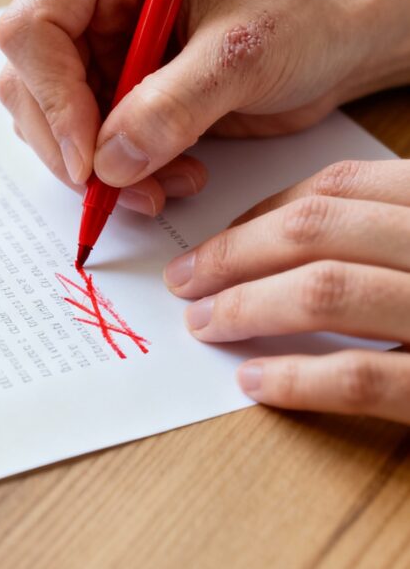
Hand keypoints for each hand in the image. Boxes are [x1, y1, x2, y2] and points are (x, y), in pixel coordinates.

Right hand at [0, 0, 409, 212]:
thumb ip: (174, 106)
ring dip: (101, 172)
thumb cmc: (298, 18)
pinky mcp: (115, 96)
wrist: (335, 43)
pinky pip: (87, 150)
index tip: (90, 159)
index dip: (51, 98)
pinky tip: (174, 177)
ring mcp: (98, 52)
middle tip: (123, 190)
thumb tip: (108, 162)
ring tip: (169, 184)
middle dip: (73, 148)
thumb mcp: (241, 56)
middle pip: (27, 85)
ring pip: (51, 127)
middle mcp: (89, 3)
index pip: (32, 28)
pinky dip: (121, 178)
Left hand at [164, 159, 409, 423]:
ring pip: (327, 290)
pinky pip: (360, 376)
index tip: (215, 243)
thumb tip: (284, 243)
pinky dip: (298, 378)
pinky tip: (253, 381)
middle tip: (183, 283)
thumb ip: (385, 235)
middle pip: (319, 229)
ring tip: (203, 325)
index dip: (263, 214)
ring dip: (248, 307)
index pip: (341, 187)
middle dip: (234, 255)